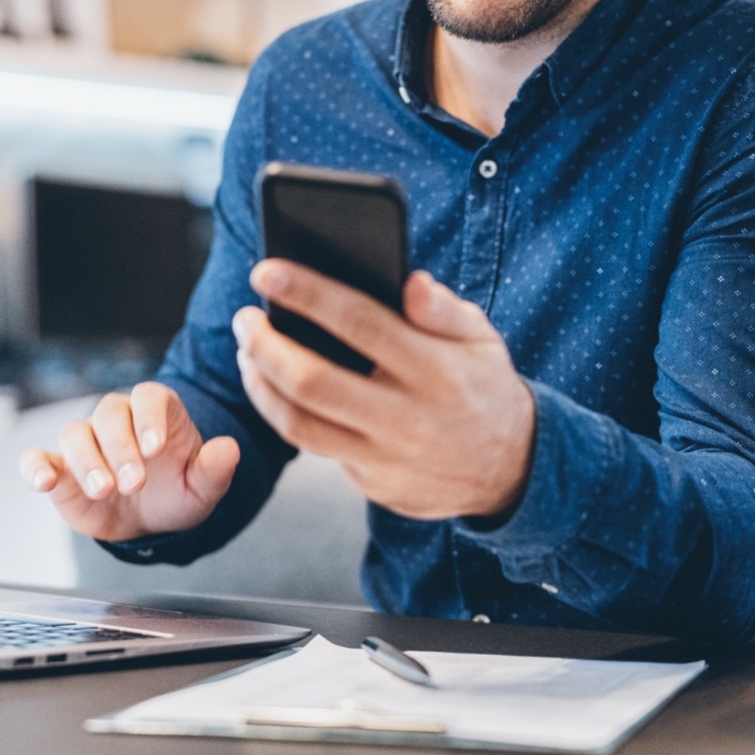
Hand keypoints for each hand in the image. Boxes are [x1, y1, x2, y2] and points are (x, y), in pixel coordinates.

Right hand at [18, 381, 239, 542]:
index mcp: (156, 411)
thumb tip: (229, 449)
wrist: (150, 520)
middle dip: (121, 448)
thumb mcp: (203, 487)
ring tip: (103, 489)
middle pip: (110, 415)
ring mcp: (87, 441)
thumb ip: (215, 468)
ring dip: (86, 461)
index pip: (149, 397)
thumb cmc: (176, 491)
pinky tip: (44, 481)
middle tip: (133, 483)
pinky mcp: (59, 467)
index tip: (156, 448)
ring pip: (75, 433)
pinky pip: (38, 457)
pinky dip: (36, 466)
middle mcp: (118, 418)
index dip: (150, 418)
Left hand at [233, 263, 534, 520]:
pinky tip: (271, 385)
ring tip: (247, 352)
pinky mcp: (372, 484)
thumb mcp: (481, 338)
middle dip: (266, 345)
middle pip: (314, 381)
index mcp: (437, 370)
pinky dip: (284, 414)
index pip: (361, 323)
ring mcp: (387, 457)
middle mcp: (408, 417)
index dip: (309, 294)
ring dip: (260, 385)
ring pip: (300, 424)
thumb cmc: (483, 386)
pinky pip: (316, 448)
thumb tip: (411, 282)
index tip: (267, 271)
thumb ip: (444, 309)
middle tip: (244, 318)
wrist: (510, 470)